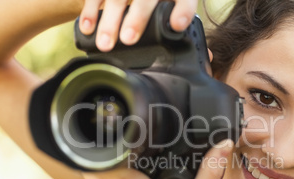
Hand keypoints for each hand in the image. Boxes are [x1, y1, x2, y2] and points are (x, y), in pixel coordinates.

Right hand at [79, 0, 197, 51]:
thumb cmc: (164, 2)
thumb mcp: (177, 9)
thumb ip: (187, 30)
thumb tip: (207, 58)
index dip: (183, 11)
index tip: (177, 25)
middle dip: (137, 17)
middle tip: (128, 39)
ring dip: (109, 19)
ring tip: (105, 44)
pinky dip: (90, 10)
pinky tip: (87, 28)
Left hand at [84, 140, 233, 178]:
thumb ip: (209, 172)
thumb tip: (223, 146)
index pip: (108, 149)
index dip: (117, 141)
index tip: (132, 141)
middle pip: (99, 160)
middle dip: (115, 155)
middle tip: (137, 158)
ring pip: (93, 177)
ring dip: (109, 171)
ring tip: (133, 176)